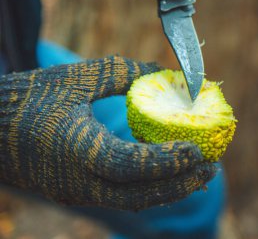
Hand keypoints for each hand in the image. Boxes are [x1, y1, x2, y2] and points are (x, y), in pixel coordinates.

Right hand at [0, 56, 214, 209]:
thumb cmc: (30, 99)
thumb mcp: (76, 78)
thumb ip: (121, 74)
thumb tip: (162, 72)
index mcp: (74, 149)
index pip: (129, 165)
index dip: (166, 161)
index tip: (198, 150)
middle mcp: (77, 180)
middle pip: (139, 193)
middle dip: (180, 183)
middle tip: (211, 167)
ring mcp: (78, 192)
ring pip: (133, 200)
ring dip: (169, 190)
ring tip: (199, 175)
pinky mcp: (79, 194)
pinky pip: (121, 197)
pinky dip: (149, 189)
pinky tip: (168, 176)